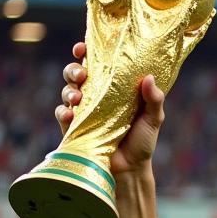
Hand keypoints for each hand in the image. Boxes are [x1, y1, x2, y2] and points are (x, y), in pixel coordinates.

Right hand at [56, 41, 165, 177]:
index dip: (87, 52)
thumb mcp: (153, 119)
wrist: (131, 170)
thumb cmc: (143, 142)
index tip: (83, 47)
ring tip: (77, 97)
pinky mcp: (74, 128)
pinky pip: (62, 114)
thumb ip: (154, 100)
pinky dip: (63, 111)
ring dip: (68, 90)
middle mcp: (95, 96)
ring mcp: (83, 112)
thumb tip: (148, 78)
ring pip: (67, 91)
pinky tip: (70, 114)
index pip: (97, 64)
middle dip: (74, 69)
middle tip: (82, 75)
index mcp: (113, 88)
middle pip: (76, 73)